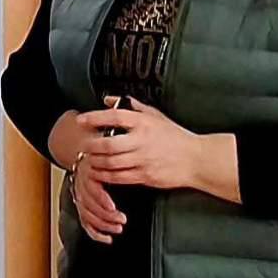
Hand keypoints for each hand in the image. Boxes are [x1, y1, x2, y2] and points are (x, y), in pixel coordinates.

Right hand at [72, 150, 125, 243]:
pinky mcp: (82, 208)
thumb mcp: (109, 152)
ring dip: (103, 225)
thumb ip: (119, 159)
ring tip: (118, 228)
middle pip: (88, 204)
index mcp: (89, 172)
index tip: (112, 207)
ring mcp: (81, 197)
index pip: (91, 188)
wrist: (88, 156)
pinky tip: (107, 238)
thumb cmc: (104, 155)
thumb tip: (134, 163)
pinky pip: (85, 223)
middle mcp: (82, 186)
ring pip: (87, 215)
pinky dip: (95, 233)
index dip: (100, 199)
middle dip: (105, 215)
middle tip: (121, 219)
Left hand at [77, 102, 206, 192]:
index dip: (95, 118)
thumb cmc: (175, 137)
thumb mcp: (155, 116)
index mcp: (144, 123)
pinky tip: (98, 173)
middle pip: (108, 144)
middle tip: (83, 145)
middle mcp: (142, 141)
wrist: (196, 159)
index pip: (114, 117)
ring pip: (110, 162)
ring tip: (88, 159)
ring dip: (95, 162)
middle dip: (91, 146)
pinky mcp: (145, 175)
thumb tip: (109, 99)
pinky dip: (105, 176)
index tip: (81, 120)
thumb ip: (132, 106)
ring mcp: (143, 159)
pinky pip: (118, 177)